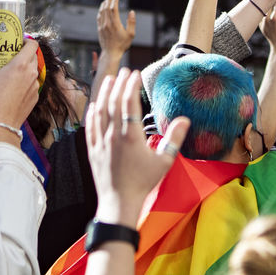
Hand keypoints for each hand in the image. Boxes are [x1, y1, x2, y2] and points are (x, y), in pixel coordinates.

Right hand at [0, 38, 40, 131]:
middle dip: (24, 53)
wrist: (1, 124)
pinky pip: (33, 83)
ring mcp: (35, 85)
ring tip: (12, 70)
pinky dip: (26, 81)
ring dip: (26, 67)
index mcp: (21, 65)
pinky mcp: (36, 96)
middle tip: (11, 55)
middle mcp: (32, 73)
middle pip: (33, 56)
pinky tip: (14, 86)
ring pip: (34, 70)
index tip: (17, 42)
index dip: (26, 40)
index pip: (33, 44)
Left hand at [89, 69, 189, 226]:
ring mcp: (101, 142)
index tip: (135, 74)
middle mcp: (113, 136)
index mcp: (131, 136)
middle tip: (124, 71)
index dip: (131, 86)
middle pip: (114, 103)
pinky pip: (90, 127)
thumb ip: (175, 138)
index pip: (129, 103)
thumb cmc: (144, 183)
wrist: (119, 203)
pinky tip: (95, 104)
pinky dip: (92, 113)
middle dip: (119, 84)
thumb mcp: (164, 161)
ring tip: (109, 80)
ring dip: (104, 93)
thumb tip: (185, 119)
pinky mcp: (92, 150)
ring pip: (100, 111)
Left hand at [97, 0, 136, 55]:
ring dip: (104, 4)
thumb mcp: (131, 34)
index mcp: (115, 24)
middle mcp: (107, 24)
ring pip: (102, 12)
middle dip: (109, 0)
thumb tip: (132, 12)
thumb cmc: (122, 44)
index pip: (113, 9)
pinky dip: (100, 11)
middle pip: (106, 8)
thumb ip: (132, 22)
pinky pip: (99, 17)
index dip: (115, 2)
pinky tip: (102, 8)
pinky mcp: (99, 29)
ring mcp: (102, 26)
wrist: (111, 53)